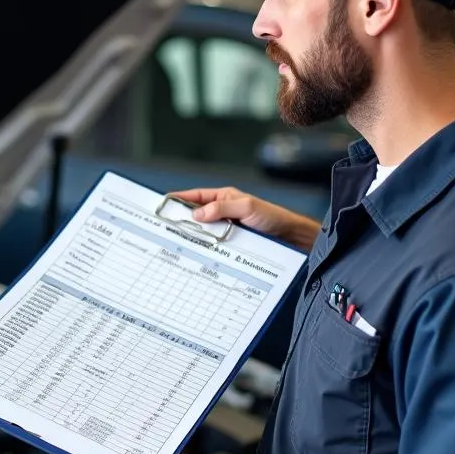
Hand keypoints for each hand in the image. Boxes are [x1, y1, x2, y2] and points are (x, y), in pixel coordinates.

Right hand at [173, 186, 319, 251]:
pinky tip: (199, 256)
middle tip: (166, 230)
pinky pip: (214, 246)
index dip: (178, 200)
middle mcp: (223, 213)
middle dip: (182, 222)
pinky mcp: (231, 244)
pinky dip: (206, 250)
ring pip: (204, 234)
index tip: (162, 205)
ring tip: (179, 245)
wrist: (292, 239)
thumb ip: (222, 207)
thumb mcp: (246, 207)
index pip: (195, 196)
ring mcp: (226, 230)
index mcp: (224, 197)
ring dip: (195, 239)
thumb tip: (197, 214)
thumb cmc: (273, 217)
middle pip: (196, 217)